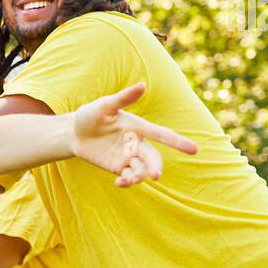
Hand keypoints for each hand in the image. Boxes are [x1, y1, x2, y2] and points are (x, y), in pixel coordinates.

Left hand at [71, 83, 198, 187]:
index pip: (161, 135)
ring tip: (125, 179)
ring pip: (141, 170)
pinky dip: (127, 182)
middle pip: (152, 157)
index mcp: (137, 127)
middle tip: (155, 175)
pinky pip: (128, 177)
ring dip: (139, 177)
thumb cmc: (90, 115)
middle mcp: (136, 143)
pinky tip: (119, 182)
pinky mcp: (117, 167)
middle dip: (155, 166)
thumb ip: (123, 98)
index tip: (195, 150)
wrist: (73, 133)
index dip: (178, 142)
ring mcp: (127, 157)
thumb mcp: (104, 106)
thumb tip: (142, 85)